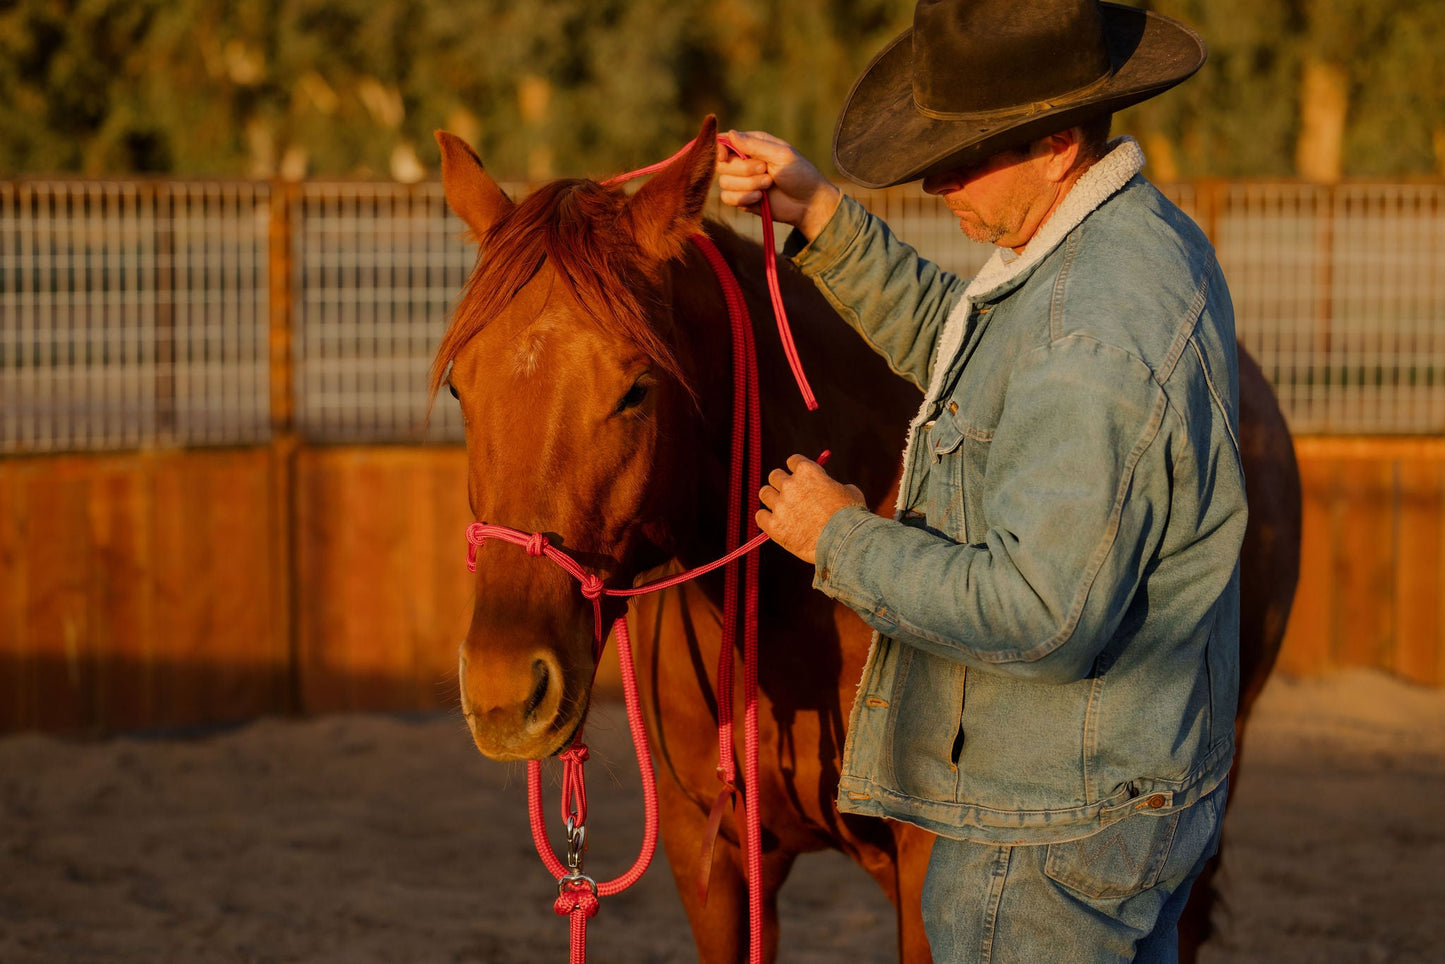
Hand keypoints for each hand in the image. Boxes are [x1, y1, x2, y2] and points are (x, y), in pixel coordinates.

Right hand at [716, 130, 841, 241]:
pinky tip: (760, 199)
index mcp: (752, 144)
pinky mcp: (742, 199)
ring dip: (748, 185)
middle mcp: (743, 161)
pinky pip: (727, 198)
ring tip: (768, 185)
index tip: (725, 157)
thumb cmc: (799, 174)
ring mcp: (742, 181)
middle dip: (743, 170)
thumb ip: (755, 145)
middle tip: (765, 170)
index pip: (724, 142)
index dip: (719, 149)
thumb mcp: (781, 155)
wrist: (807, 203)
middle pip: (722, 164)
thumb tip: (731, 134)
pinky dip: (743, 198)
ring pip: (724, 183)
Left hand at [757, 455, 865, 564]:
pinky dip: (766, 518)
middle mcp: (790, 485)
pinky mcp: (774, 526)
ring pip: (764, 493)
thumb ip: (833, 485)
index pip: (793, 461)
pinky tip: (775, 523)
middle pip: (775, 475)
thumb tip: (829, 488)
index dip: (797, 469)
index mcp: (807, 471)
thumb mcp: (848, 491)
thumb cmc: (851, 516)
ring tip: (781, 508)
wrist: (844, 541)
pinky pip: (760, 516)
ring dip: (772, 498)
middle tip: (789, 493)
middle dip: (782, 483)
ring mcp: (780, 505)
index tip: (800, 477)